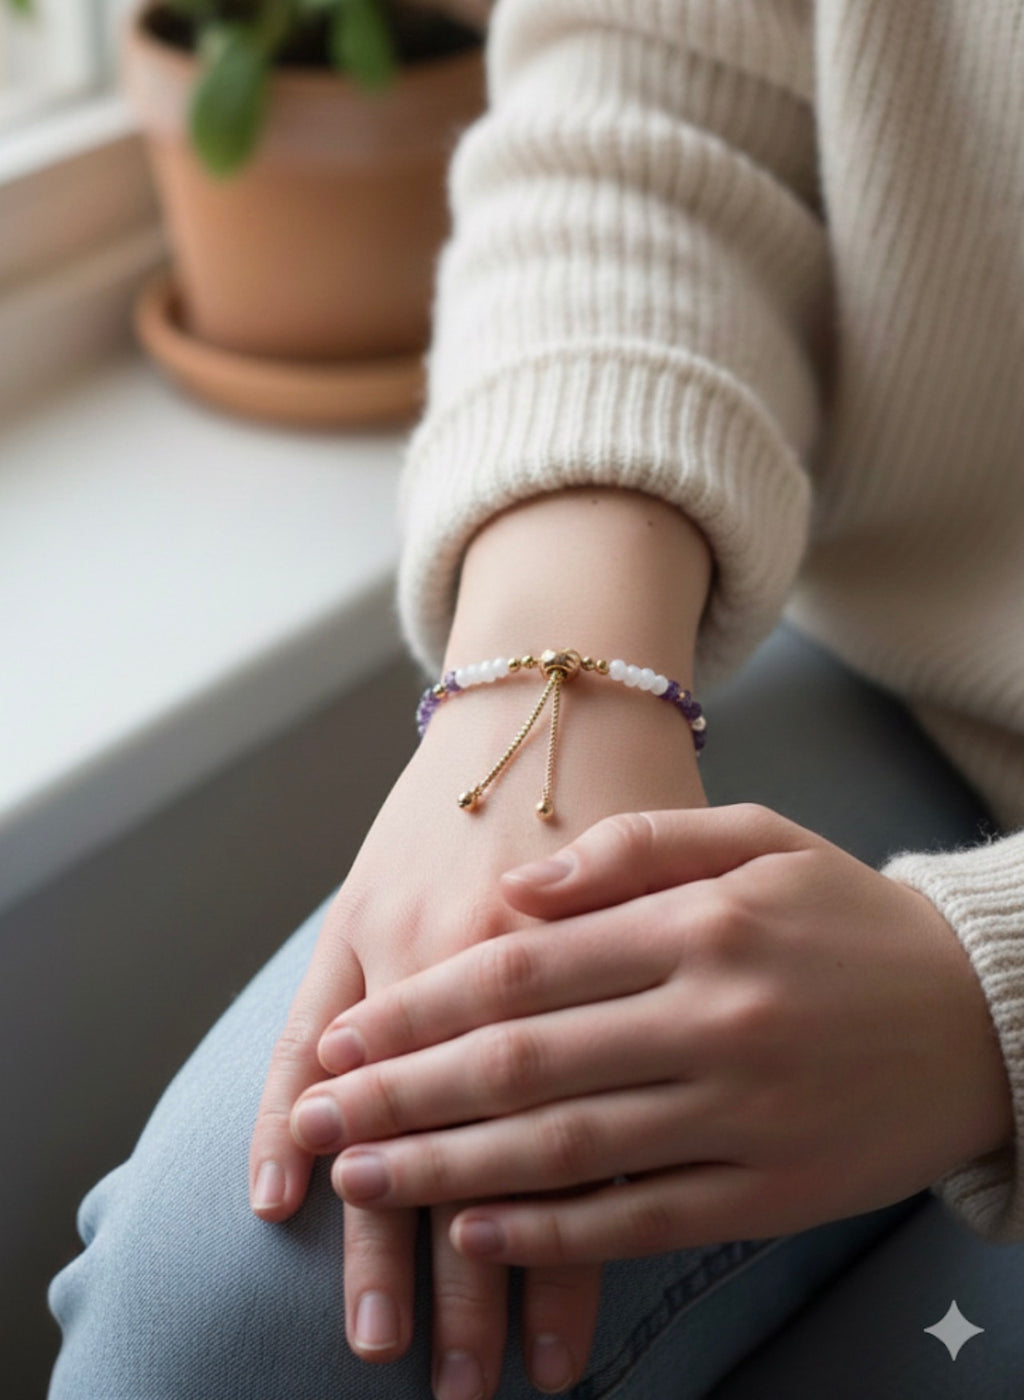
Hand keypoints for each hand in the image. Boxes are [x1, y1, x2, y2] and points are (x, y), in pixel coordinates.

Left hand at [298, 804, 1014, 1266]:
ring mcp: (740, 1113)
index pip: (523, 970)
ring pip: (564, 1153)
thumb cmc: (845, 916)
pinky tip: (473, 1234)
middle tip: (318, 1123)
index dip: (421, 1010)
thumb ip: (632, 849)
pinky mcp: (768, 1192)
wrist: (979, 1013)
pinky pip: (637, 1221)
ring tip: (363, 1185)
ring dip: (448, 1172)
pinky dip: (549, 1234)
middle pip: (522, 1066)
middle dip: (403, 1098)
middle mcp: (711, 1019)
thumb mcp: (756, 839)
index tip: (345, 1043)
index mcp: (698, 924)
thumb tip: (518, 889)